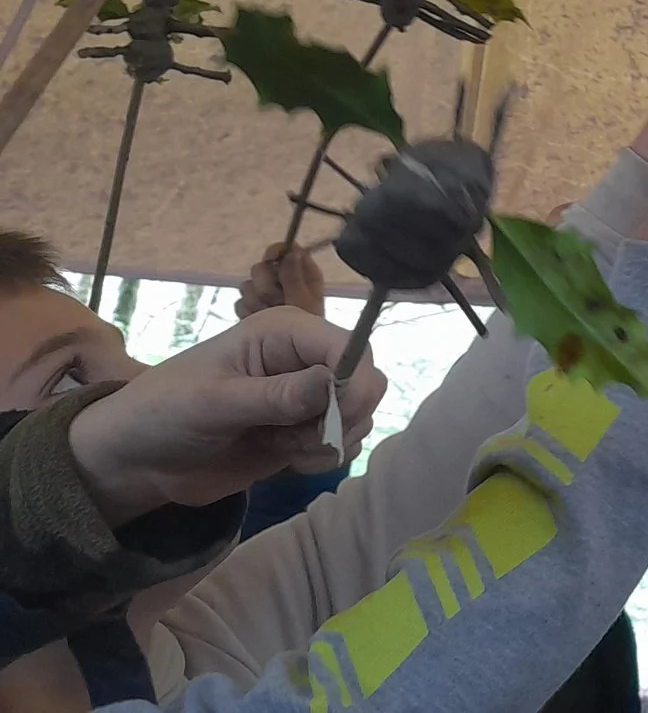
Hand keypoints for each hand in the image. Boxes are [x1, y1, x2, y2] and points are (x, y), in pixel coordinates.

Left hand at [68, 309, 386, 524]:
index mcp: (286, 332)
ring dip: (331, 441)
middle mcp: (305, 359)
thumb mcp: (214, 403)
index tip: (332, 420)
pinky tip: (287, 461)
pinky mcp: (303, 431)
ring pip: (359, 416)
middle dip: (343, 417)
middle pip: (366, 382)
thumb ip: (276, 396)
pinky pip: (342, 443)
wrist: (136, 461)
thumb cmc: (162, 414)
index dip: (354, 383)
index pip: (352, 347)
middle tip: (297, 440)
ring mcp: (306, 398)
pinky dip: (323, 458)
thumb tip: (334, 383)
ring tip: (282, 449)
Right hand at [237, 240, 325, 318]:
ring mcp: (267, 293)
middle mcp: (283, 279)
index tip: (272, 263)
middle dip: (265, 283)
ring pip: (248, 285)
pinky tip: (258, 320)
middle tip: (274, 299)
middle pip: (261, 266)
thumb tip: (292, 251)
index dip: (275, 254)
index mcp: (303, 272)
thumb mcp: (304, 301)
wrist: (292, 356)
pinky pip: (240, 302)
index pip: (284, 249)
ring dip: (257, 300)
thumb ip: (295, 277)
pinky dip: (247, 312)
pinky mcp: (253, 307)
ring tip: (268, 313)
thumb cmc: (307, 326)